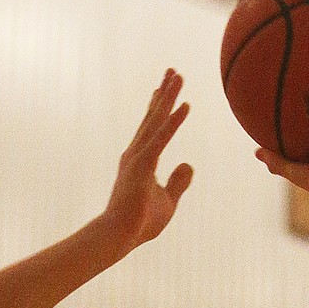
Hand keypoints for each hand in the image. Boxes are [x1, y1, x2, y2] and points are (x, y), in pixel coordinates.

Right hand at [101, 69, 193, 255]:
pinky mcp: (143, 165)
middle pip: (153, 117)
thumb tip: (189, 164)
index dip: (159, 108)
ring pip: (157, 121)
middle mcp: (136, 154)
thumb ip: (178, 181)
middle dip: (164, 93)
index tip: (163, 88)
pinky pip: (162, 138)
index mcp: (139, 161)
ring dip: (169, 97)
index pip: (152, 129)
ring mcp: (138, 158)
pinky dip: (174, 122)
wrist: (118, 236)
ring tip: (179, 76)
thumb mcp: (167, 200)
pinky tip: (185, 106)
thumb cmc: (139, 223)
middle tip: (174, 71)